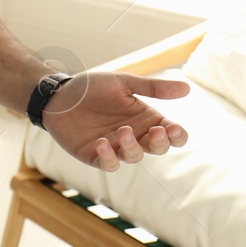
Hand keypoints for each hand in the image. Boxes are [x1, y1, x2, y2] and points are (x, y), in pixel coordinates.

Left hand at [41, 70, 190, 171]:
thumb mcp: (122, 83)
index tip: (174, 129)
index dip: (178, 136)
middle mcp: (135, 135)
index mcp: (146, 119)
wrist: (58, 95)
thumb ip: (152, 87)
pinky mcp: (95, 155)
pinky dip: (109, 157)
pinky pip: (109, 164)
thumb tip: (187, 88)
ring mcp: (116, 147)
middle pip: (158, 148)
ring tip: (122, 130)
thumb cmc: (92, 88)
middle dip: (160, 142)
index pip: (172, 135)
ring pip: (134, 156)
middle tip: (155, 131)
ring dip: (132, 146)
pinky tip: (102, 142)